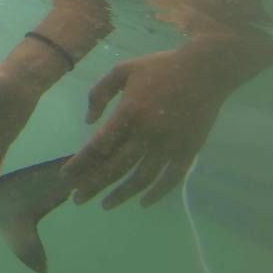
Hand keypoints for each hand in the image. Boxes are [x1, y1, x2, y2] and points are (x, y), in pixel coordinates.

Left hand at [62, 47, 230, 208]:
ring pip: (141, 178)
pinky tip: (143, 202)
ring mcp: (169, 145)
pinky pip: (171, 179)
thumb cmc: (160, 68)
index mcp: (128, 112)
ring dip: (121, 194)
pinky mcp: (188, 151)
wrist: (206, 70)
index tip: (66, 176)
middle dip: (92, 185)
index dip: (80, 163)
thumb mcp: (122, 70)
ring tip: (105, 204)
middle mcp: (146, 133)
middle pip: (114, 167)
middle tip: (77, 199)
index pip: (98, 146)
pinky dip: (157, 193)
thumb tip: (88, 121)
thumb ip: (99, 92)